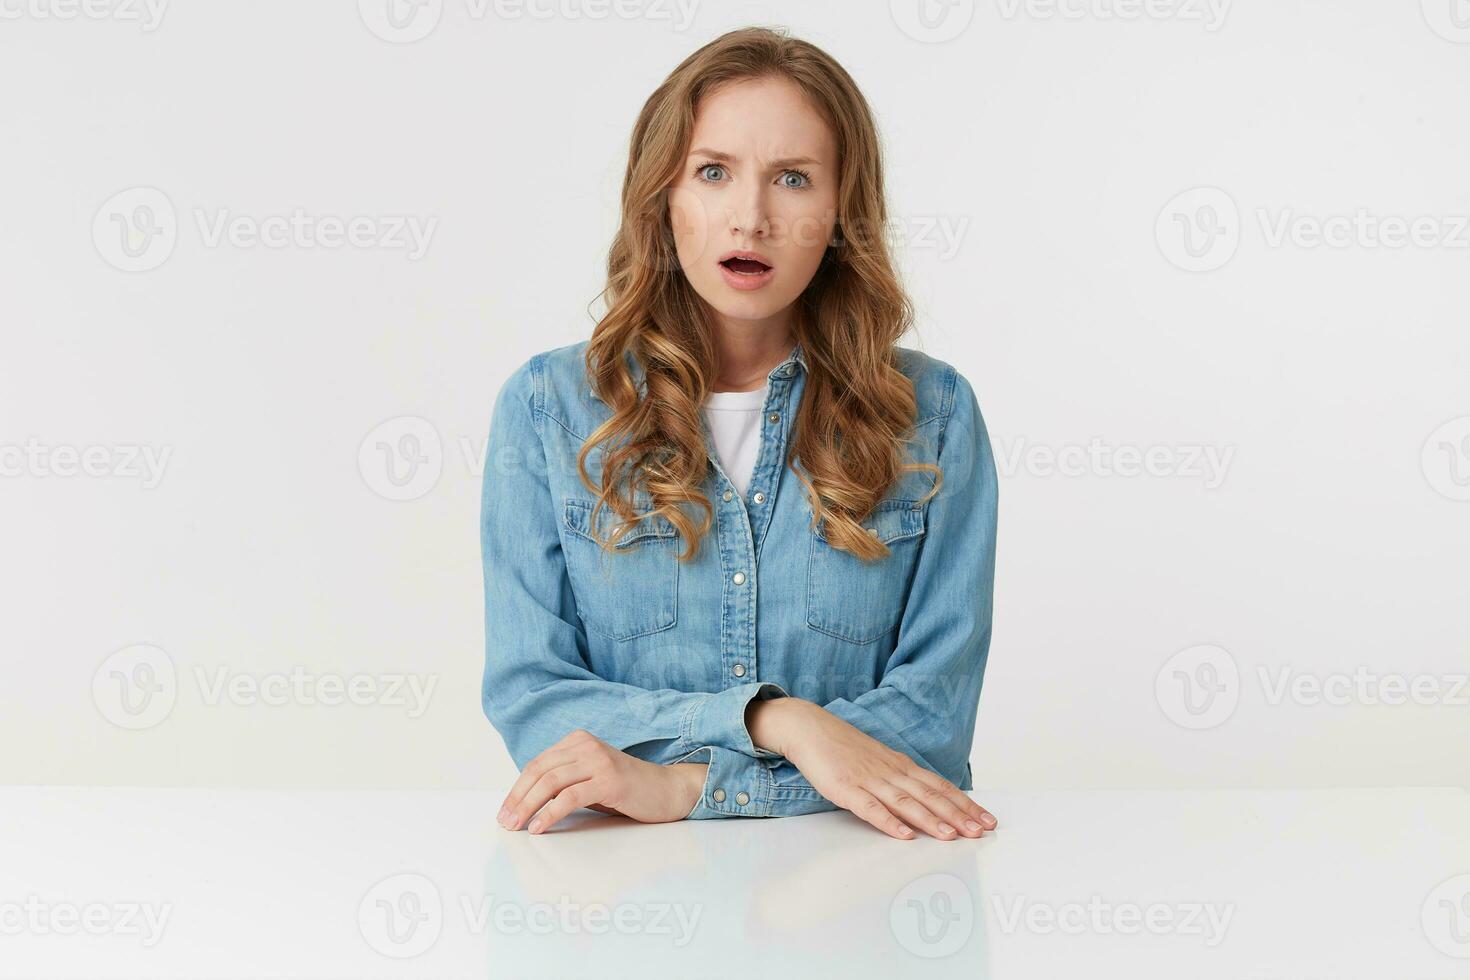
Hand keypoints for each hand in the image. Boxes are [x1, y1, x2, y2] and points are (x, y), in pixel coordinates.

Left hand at [497, 729, 708, 833]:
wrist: (667, 790)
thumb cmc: (626, 790)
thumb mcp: (588, 779)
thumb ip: (563, 781)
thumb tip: (524, 802)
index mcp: (577, 741)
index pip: (537, 764)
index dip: (517, 789)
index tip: (504, 811)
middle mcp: (586, 745)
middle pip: (539, 771)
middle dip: (517, 799)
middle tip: (504, 822)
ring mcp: (598, 760)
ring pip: (550, 782)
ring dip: (528, 806)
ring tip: (517, 826)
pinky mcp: (609, 780)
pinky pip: (570, 796)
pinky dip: (549, 813)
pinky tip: (539, 827)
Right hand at [747, 698, 997, 840]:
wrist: (811, 728)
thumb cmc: (846, 748)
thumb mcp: (881, 762)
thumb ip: (903, 781)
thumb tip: (929, 800)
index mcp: (901, 767)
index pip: (940, 787)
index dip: (965, 804)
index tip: (987, 820)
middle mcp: (891, 772)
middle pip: (930, 796)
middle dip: (958, 815)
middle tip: (981, 832)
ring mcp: (869, 780)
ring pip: (906, 802)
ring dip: (930, 820)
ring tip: (951, 836)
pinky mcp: (846, 788)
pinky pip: (870, 808)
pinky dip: (888, 821)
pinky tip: (903, 834)